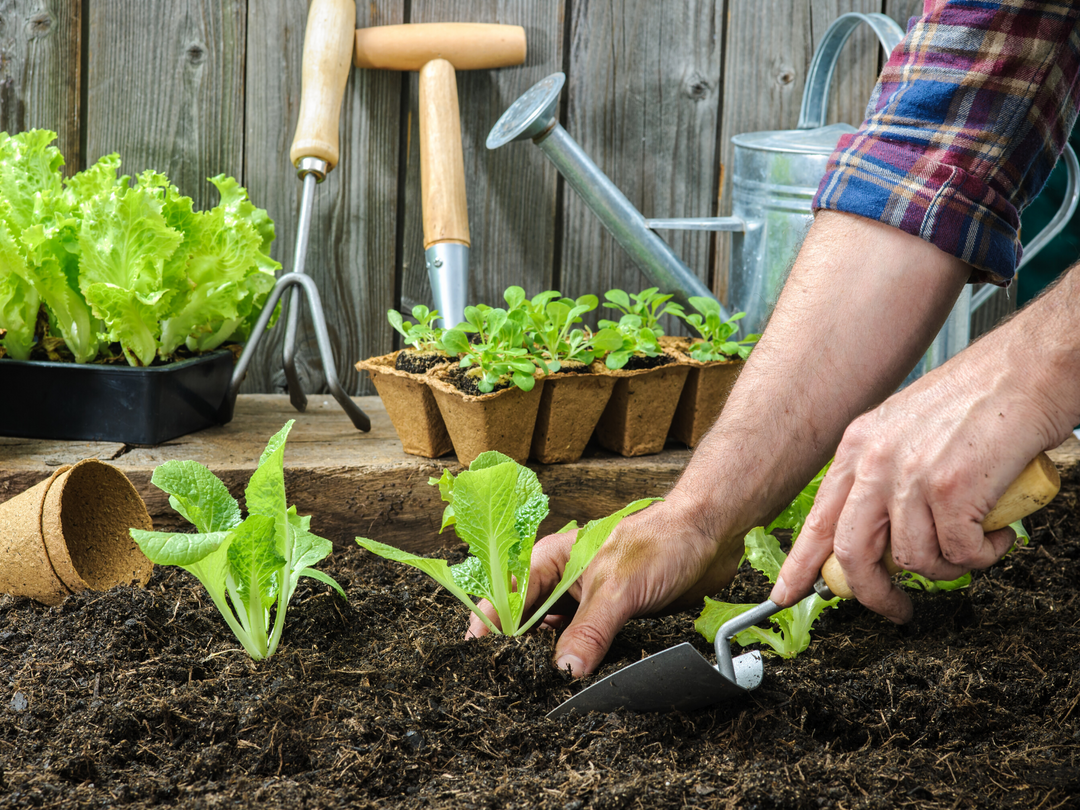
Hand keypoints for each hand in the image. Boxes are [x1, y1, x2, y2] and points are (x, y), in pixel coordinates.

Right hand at [466, 494, 744, 675]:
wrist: (710, 535)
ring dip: (551, 660)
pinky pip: (587, 646)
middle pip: (528, 621)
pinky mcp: (612, 618)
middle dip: (519, 650)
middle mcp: (564, 581)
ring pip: (557, 637)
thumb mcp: (617, 588)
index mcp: (552, 560)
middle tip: (511, 684)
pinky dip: (580, 663)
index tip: (478, 657)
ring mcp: (588, 601)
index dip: (490, 626)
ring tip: (540, 690)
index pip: (508, 596)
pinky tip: (578, 683)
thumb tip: (563, 671)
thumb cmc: (661, 542)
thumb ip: (589, 630)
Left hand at [770, 333, 1066, 621]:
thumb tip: (880, 534)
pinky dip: (983, 555)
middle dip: (872, 593)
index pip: (818, 519)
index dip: (801, 564)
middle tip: (896, 609)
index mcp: (858, 446)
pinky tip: (996, 533)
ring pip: (914, 560)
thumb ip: (884, 476)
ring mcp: (910, 476)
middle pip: (852, 552)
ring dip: (948, 568)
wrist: (1029, 369)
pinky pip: (959, 554)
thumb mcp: (905, 430)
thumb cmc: (979, 399)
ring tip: (973, 546)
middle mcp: (875, 461)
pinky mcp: (951, 490)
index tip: (786, 594)